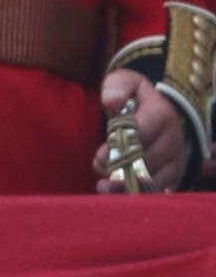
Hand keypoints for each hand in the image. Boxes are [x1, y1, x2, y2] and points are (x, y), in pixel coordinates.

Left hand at [94, 70, 190, 191]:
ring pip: (154, 178)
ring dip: (127, 183)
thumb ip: (116, 86)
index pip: (141, 133)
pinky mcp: (174, 176)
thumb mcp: (125, 83)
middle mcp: (174, 139)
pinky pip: (158, 190)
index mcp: (162, 114)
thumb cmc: (135, 98)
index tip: (100, 155)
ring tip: (105, 184)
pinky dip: (137, 194)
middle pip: (148, 159)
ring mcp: (176, 159)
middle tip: (100, 168)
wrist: (159, 112)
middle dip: (121, 166)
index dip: (119, 145)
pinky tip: (117, 193)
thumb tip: (111, 101)